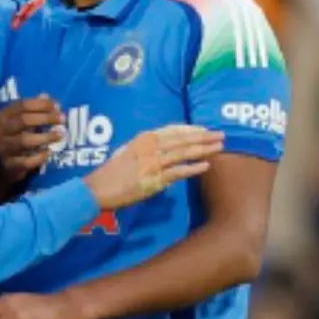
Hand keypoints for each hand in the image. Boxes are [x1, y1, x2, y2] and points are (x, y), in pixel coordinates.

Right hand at [0, 95, 63, 181]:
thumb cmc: (14, 136)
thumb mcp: (20, 120)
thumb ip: (33, 109)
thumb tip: (47, 97)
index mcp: (3, 116)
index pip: (22, 105)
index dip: (42, 104)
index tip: (58, 106)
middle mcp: (1, 131)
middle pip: (23, 121)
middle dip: (46, 118)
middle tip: (62, 119)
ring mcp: (4, 148)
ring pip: (25, 141)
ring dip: (46, 136)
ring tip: (60, 134)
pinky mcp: (10, 165)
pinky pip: (26, 161)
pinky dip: (40, 156)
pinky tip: (49, 152)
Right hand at [84, 125, 224, 209]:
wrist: (97, 189)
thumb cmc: (113, 172)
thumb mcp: (130, 151)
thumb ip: (149, 147)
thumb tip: (168, 147)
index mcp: (144, 138)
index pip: (173, 130)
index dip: (191, 129)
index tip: (205, 129)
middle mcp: (149, 147)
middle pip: (182, 139)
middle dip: (203, 137)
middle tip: (221, 135)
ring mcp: (152, 163)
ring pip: (183, 153)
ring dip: (203, 149)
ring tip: (219, 147)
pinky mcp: (153, 179)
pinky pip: (177, 172)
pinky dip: (192, 169)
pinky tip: (206, 166)